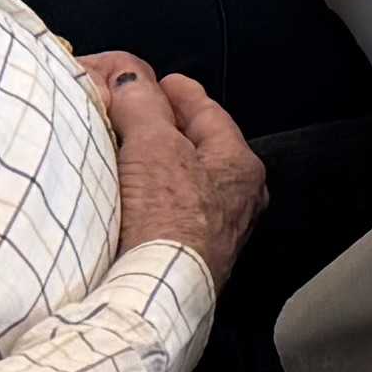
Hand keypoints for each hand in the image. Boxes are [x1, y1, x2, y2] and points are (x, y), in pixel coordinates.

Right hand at [91, 58, 265, 280]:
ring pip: (185, 184)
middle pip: (200, 150)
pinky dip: (150, 199)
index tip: (165, 82)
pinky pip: (170, 214)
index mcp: (241, 167)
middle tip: (142, 113)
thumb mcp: (153, 145)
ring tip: (129, 153)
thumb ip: (142, 106)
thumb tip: (131, 79)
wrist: (157, 292)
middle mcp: (237, 201)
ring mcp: (215, 234)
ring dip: (157, 167)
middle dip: (170, 130)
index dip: (184, 93)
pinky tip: (130, 200)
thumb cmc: (169, 219)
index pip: (210, 114)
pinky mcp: (187, 259)